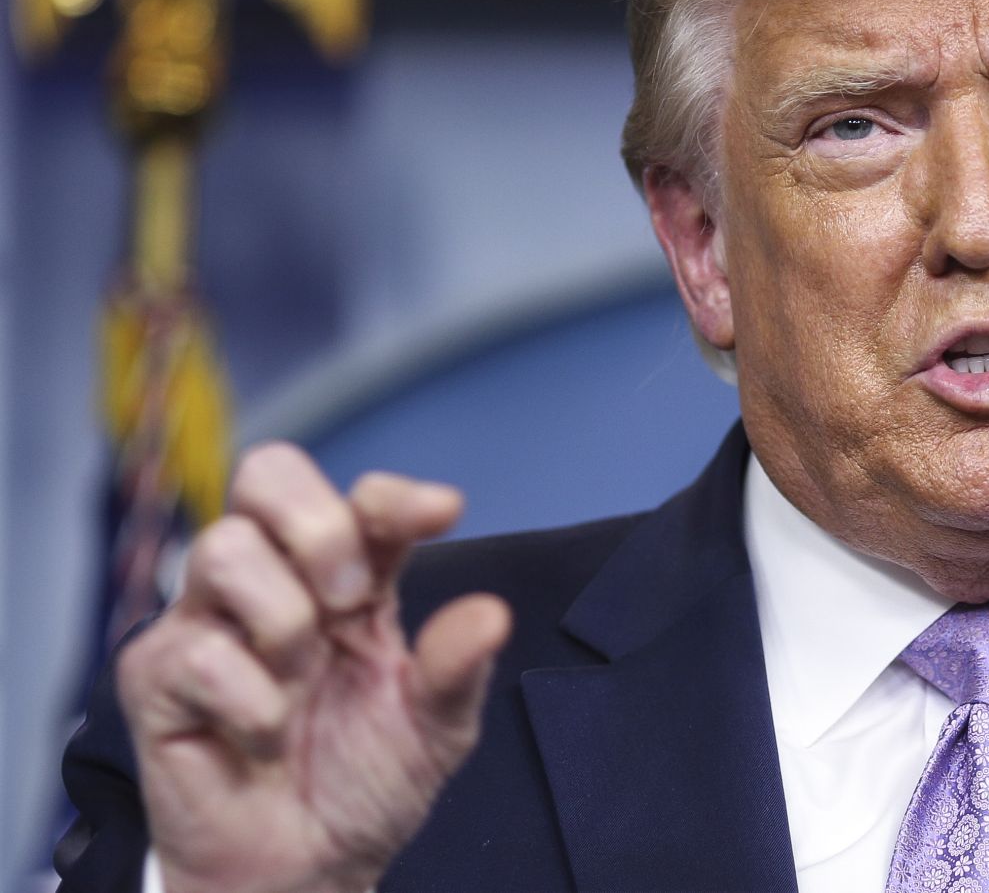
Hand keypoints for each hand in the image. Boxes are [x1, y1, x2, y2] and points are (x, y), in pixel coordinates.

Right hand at [115, 443, 512, 892]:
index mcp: (352, 579)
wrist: (307, 869)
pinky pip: (197, 651)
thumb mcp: (435, 730)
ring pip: (225, 548)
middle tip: (352, 602)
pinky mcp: (157, 674)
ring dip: (283, 622)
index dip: (396, 496)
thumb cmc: (362, 784)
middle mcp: (278, 581)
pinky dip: (251, 703)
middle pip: (268, 474)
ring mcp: (210, 620)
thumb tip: (492, 614)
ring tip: (300, 683)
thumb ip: (458, 668)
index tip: (442, 513)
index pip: (361, 501)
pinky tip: (264, 737)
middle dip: (319, 526)